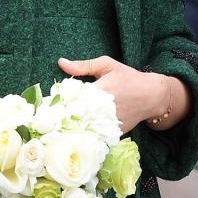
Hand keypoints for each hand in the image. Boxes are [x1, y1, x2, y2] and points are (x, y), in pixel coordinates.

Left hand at [57, 56, 182, 133]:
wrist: (152, 96)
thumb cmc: (128, 77)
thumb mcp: (107, 65)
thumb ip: (83, 66)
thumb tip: (61, 62)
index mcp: (100, 90)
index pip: (72, 99)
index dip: (59, 103)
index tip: (46, 106)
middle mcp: (104, 109)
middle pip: (75, 117)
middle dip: (62, 117)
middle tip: (47, 120)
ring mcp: (109, 123)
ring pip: (84, 128)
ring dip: (72, 128)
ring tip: (58, 128)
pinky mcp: (113, 133)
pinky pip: (94, 135)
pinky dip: (85, 134)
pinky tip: (76, 132)